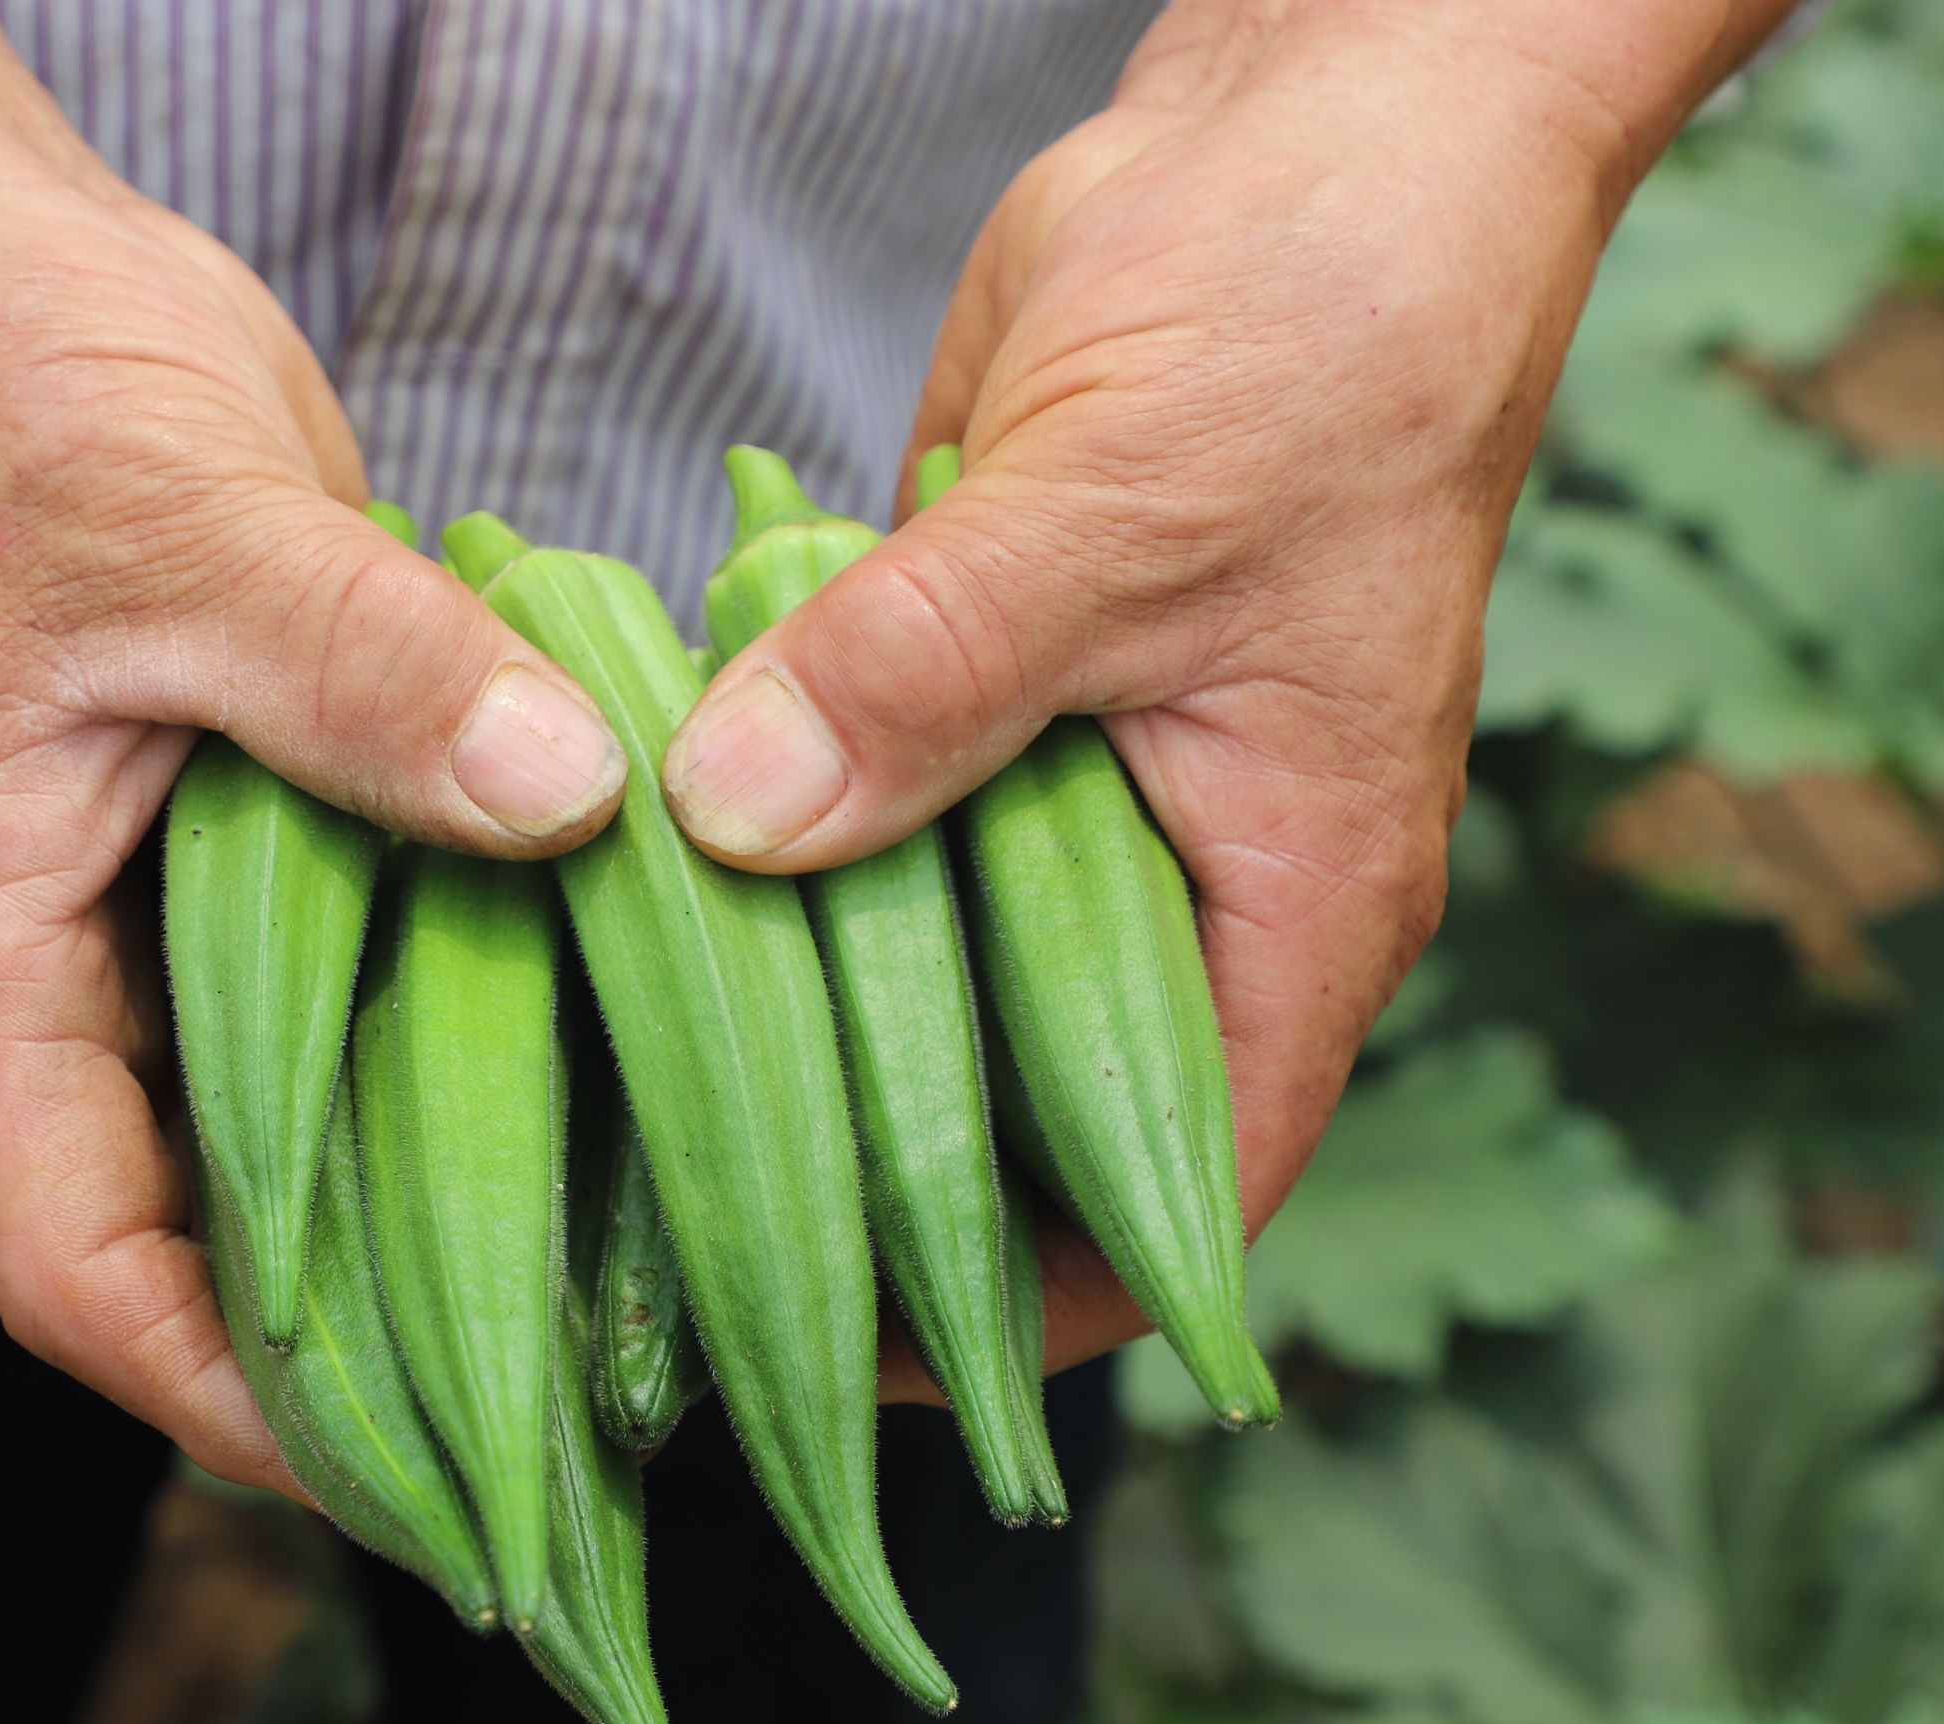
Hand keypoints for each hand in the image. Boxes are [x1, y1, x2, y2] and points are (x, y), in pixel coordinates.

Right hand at [0, 0, 629, 1494]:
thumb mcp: (186, 524)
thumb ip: (373, 677)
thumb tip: (578, 801)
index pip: (78, 1264)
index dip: (235, 1398)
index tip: (421, 1471)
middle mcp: (55, 975)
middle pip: (192, 1243)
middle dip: (362, 1355)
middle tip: (575, 1426)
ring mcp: (147, 916)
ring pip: (281, 1132)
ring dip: (423, 1213)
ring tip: (613, 1294)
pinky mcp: (242, 838)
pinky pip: (349, 992)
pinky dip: (454, 1045)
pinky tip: (603, 1069)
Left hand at [662, 0, 1791, 1383]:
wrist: (1327, 132)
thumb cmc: (1320, 324)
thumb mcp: (1123, 517)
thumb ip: (926, 681)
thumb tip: (730, 825)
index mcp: (1297, 900)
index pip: (1174, 1193)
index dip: (1018, 1308)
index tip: (837, 1371)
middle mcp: (1194, 877)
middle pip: (1032, 1108)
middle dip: (874, 1188)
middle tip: (668, 1260)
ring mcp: (1086, 785)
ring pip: (934, 965)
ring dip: (802, 1013)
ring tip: (616, 1111)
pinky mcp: (986, 687)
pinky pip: (874, 818)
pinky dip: (779, 854)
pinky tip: (630, 899)